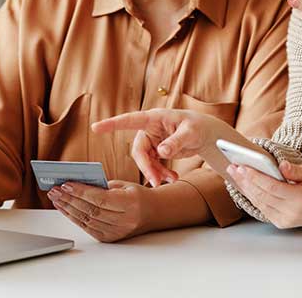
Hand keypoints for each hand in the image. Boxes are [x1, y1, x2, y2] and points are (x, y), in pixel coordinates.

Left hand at [47, 181, 155, 242]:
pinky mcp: (110, 238)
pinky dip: (74, 218)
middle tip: (55, 190)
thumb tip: (77, 184)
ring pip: (87, 220)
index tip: (65, 184)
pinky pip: (88, 228)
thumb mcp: (123, 185)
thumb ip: (102, 186)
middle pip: (91, 210)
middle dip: (70, 199)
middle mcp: (124, 221)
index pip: (100, 199)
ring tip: (56, 198)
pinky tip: (65, 209)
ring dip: (68, 209)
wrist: (153, 213)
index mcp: (130, 204)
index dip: (81, 192)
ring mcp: (117, 232)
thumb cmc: (137, 195)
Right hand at [92, 109, 229, 186]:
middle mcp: (149, 129)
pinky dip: (161, 173)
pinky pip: (153, 165)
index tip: (95, 127)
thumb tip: (161, 152)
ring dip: (155, 172)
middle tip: (156, 182)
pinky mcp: (156, 151)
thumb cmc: (198, 126)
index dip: (112, 124)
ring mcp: (152, 141)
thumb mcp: (190, 132)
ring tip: (171, 180)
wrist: (205, 134)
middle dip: (146, 167)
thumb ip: (175, 142)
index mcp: (154, 118)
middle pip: (139, 150)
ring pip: (145, 161)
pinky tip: (172, 178)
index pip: (129, 120)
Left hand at [227, 161, 301, 228]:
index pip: (271, 187)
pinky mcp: (281, 223)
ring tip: (234, 174)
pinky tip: (244, 185)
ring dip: (245, 188)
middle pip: (261, 195)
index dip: (255, 177)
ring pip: (259, 203)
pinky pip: (263, 208)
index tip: (242, 166)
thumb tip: (280, 165)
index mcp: (299, 199)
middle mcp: (290, 212)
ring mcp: (285, 220)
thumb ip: (295, 170)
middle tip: (232, 167)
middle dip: (245, 180)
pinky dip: (252, 196)